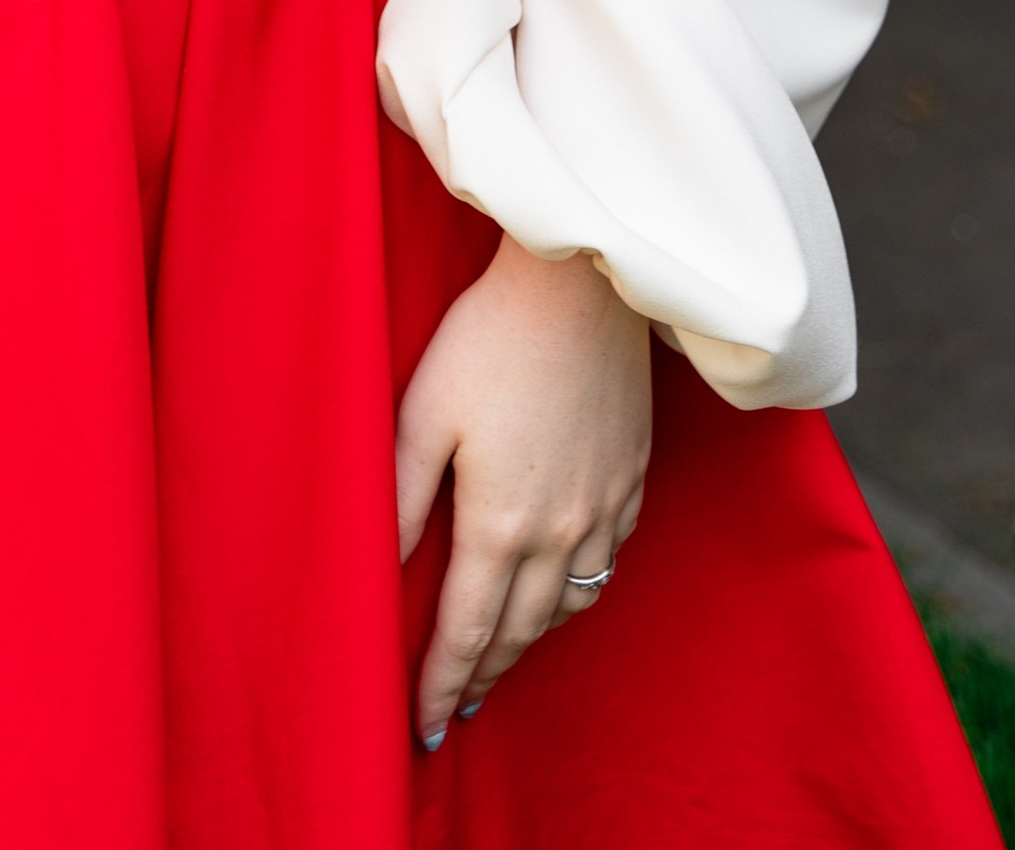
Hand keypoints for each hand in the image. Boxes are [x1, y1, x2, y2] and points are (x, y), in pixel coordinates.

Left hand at [396, 236, 651, 752]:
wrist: (582, 287)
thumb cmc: (488, 338)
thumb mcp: (424, 412)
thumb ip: (402, 497)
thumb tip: (382, 569)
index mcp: (501, 520)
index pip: (467, 628)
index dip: (443, 681)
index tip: (426, 726)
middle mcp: (560, 530)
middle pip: (521, 629)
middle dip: (488, 672)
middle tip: (460, 703)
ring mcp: (605, 506)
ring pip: (569, 602)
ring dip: (534, 637)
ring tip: (505, 653)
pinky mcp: (632, 477)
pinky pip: (608, 558)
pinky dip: (580, 588)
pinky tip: (563, 586)